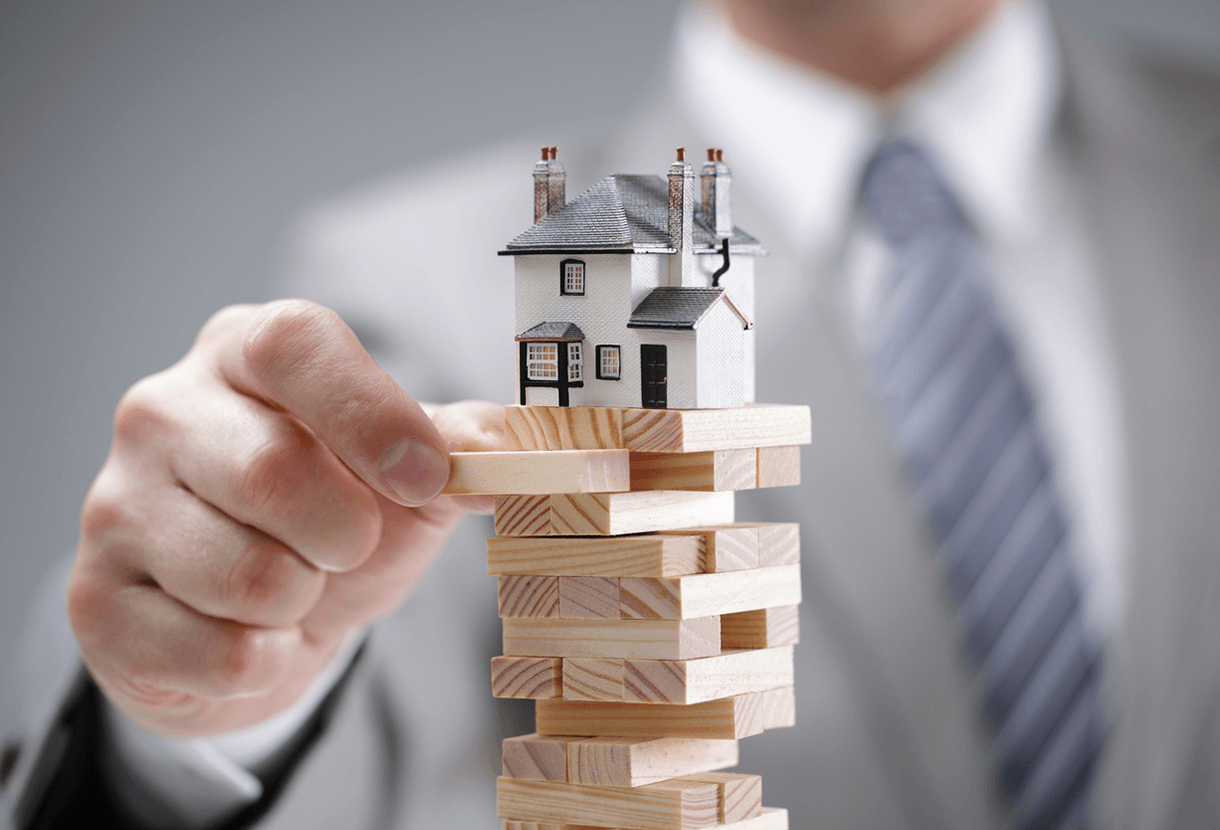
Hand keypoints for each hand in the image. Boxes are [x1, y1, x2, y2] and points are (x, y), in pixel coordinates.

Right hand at [68, 300, 502, 737]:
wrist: (256, 622)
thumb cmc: (331, 525)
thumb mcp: (405, 478)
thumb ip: (461, 449)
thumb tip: (510, 445)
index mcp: (244, 354)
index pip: (295, 345)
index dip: (371, 414)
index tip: (425, 477)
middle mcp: (163, 411)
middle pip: (273, 471)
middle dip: (346, 534)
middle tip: (346, 545)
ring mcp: (114, 504)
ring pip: (247, 576)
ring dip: (302, 602)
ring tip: (289, 587)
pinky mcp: (94, 600)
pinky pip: (219, 652)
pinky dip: (265, 660)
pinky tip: (248, 633)